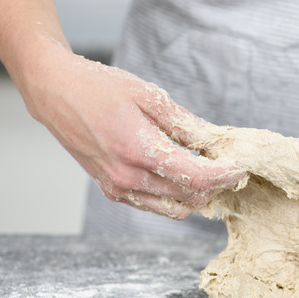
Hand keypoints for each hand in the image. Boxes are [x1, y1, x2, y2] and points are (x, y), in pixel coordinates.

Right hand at [22, 51, 245, 219]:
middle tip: (229, 163)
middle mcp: (127, 177)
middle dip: (217, 184)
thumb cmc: (100, 88)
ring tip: (209, 169)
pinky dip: (176, 197)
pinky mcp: (112, 191)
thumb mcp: (150, 97)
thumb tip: (219, 142)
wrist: (55, 92)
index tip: (243, 166)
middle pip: (191, 197)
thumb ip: (187, 124)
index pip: (198, 178)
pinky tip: (182, 173)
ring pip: (175, 209)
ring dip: (198, 194)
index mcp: (139, 151)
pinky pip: (155, 206)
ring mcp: (117, 188)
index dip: (226, 175)